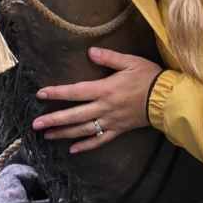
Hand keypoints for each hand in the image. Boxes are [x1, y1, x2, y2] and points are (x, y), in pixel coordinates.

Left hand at [32, 47, 161, 153]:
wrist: (166, 99)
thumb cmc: (149, 77)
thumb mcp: (130, 61)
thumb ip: (109, 58)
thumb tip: (90, 52)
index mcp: (104, 89)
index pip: (75, 91)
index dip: (57, 93)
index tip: (40, 94)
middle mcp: (104, 107)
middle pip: (75, 115)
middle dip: (54, 120)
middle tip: (36, 124)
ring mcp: (110, 121)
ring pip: (83, 130)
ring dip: (64, 133)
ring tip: (47, 136)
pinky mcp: (118, 129)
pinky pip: (100, 140)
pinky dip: (86, 145)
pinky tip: (73, 150)